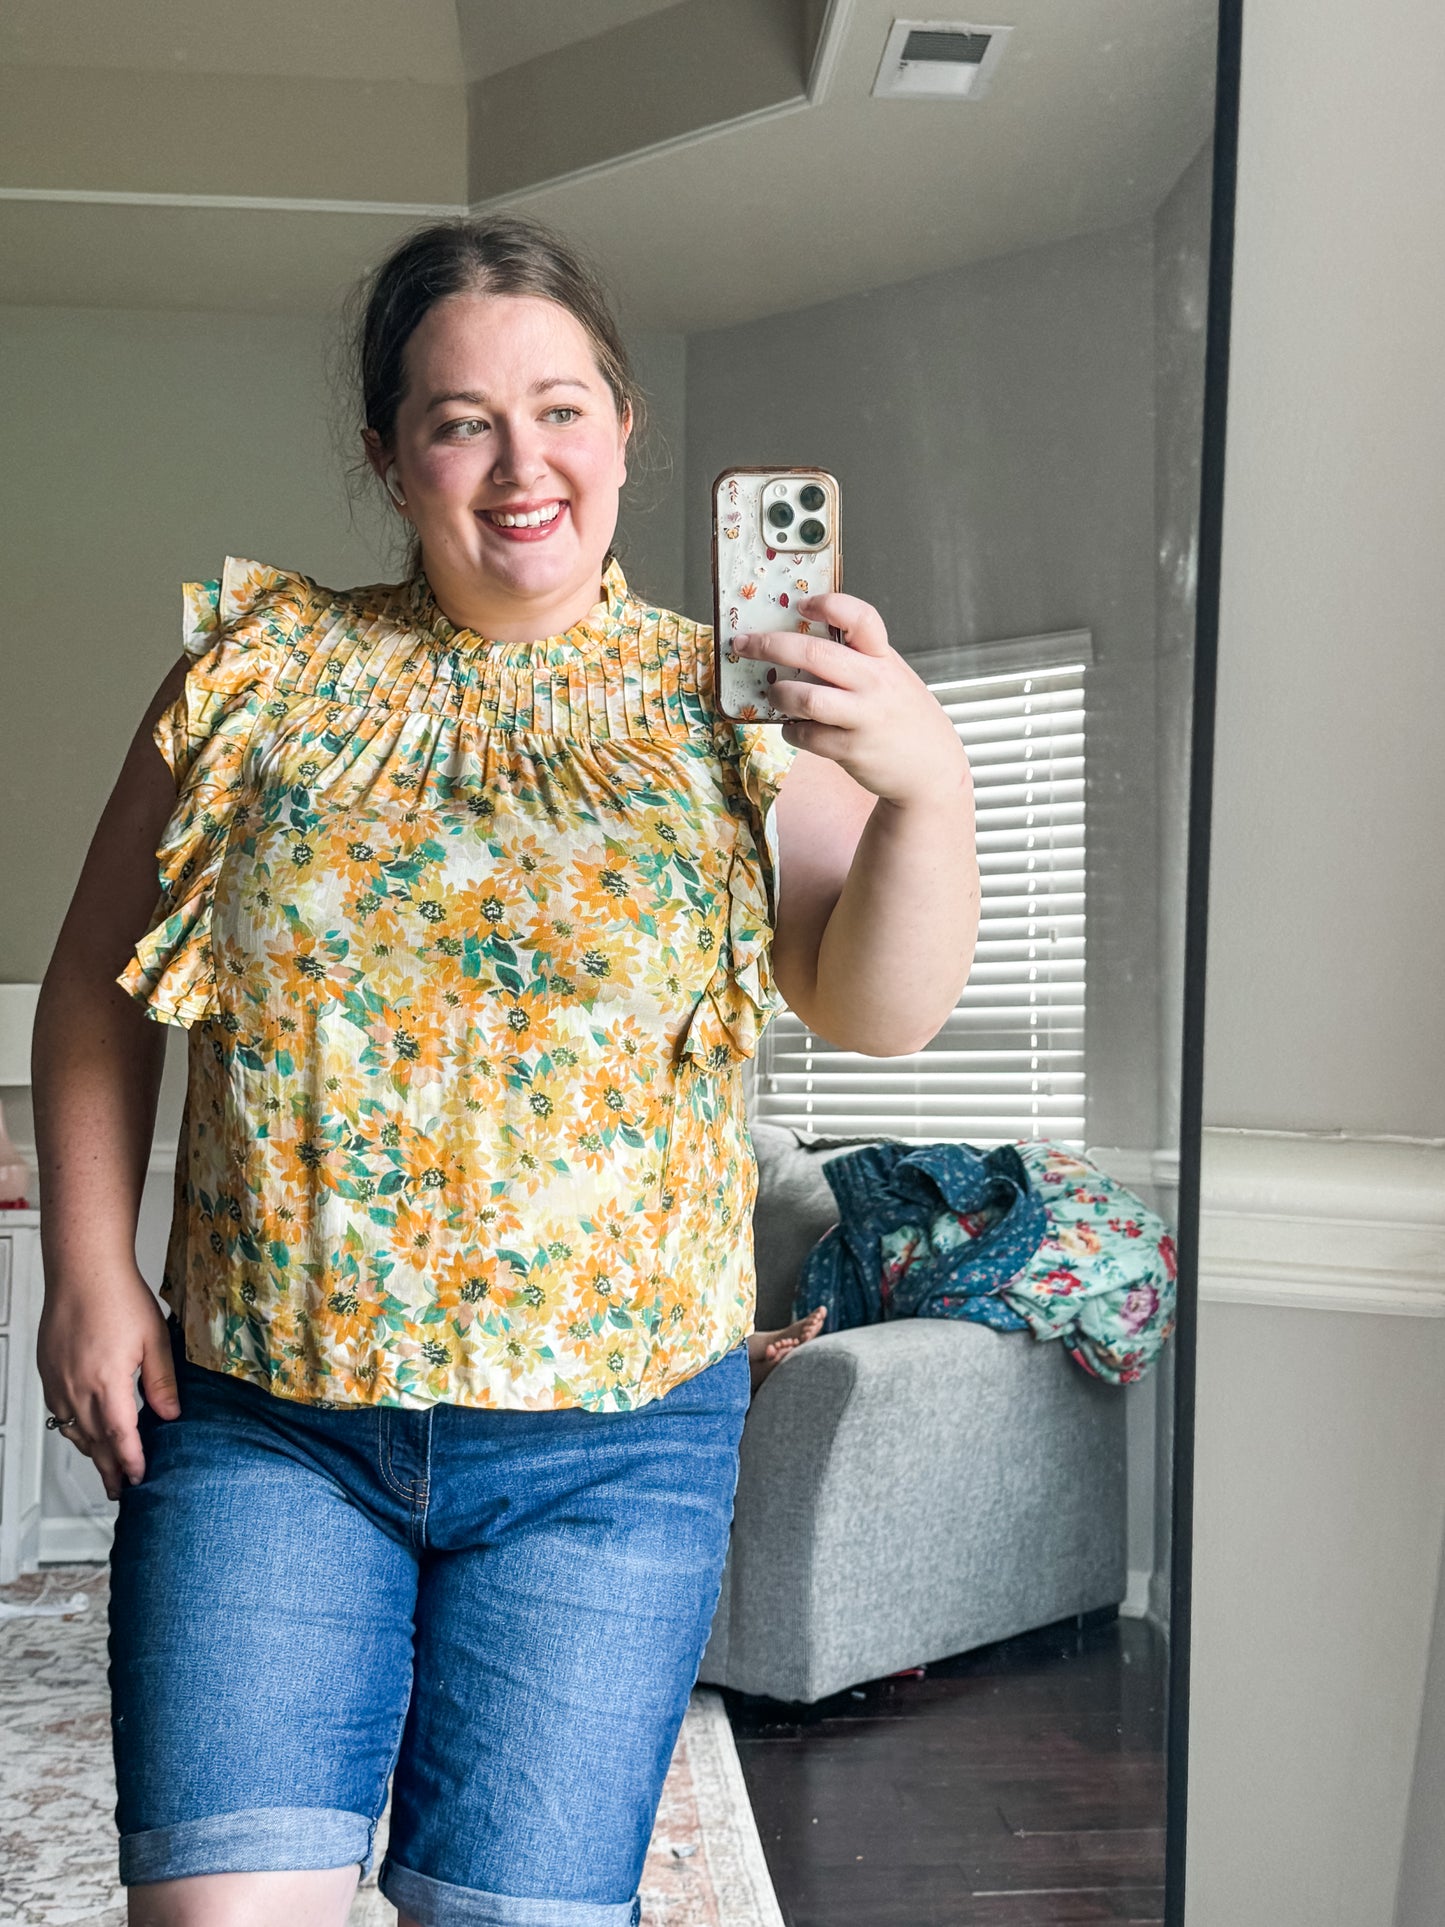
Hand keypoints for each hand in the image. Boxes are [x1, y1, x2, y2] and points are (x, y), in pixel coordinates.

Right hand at [36, 1268, 179, 1499]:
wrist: (83, 1271)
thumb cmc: (119, 1297)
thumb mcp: (155, 1339)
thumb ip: (161, 1382)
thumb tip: (171, 1415)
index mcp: (107, 1383)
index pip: (120, 1437)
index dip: (131, 1461)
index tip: (140, 1478)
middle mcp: (77, 1387)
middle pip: (94, 1441)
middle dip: (109, 1468)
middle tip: (121, 1489)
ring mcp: (58, 1380)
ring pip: (72, 1429)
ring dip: (89, 1451)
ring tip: (105, 1467)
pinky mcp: (49, 1370)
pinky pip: (58, 1411)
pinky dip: (72, 1428)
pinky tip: (82, 1430)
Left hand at [732, 594, 970, 808]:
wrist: (932, 767)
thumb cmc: (902, 717)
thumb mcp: (891, 676)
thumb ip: (858, 659)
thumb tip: (800, 643)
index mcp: (884, 658)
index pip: (861, 618)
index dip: (828, 605)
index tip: (802, 604)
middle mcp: (875, 683)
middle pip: (815, 655)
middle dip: (770, 646)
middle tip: (745, 645)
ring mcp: (864, 717)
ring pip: (806, 698)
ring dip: (779, 694)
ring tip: (774, 694)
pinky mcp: (851, 749)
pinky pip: (807, 736)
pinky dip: (791, 731)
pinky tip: (794, 728)